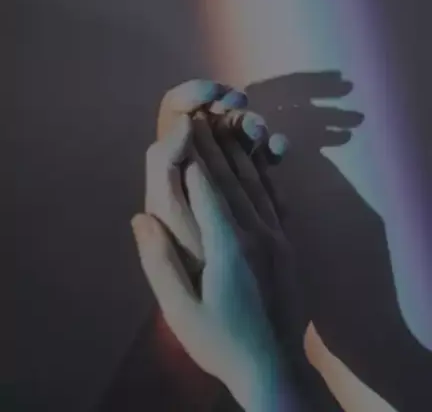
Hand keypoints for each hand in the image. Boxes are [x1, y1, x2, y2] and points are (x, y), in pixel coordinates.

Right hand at [133, 114, 299, 410]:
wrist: (275, 367)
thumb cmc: (220, 343)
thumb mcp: (182, 313)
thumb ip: (160, 264)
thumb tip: (141, 217)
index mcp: (228, 246)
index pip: (208, 189)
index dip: (194, 155)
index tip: (184, 125)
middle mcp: (255, 232)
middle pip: (231, 179)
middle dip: (214, 144)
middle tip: (201, 114)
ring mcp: (276, 236)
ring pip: (255, 184)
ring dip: (238, 152)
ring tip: (226, 124)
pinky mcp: (287, 243)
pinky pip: (274, 199)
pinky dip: (263, 174)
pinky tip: (260, 159)